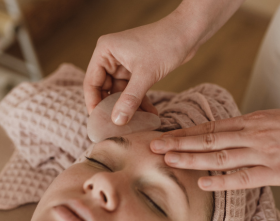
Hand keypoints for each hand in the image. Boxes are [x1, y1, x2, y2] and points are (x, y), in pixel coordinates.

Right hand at [83, 14, 197, 123]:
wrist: (187, 33)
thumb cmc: (164, 44)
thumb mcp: (145, 75)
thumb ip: (130, 99)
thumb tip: (117, 121)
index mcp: (105, 52)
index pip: (92, 83)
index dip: (94, 104)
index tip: (99, 123)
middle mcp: (111, 58)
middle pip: (105, 90)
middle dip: (113, 108)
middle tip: (119, 126)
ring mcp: (124, 65)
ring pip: (121, 93)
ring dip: (130, 108)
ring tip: (139, 123)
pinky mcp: (137, 71)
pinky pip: (133, 91)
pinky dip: (140, 102)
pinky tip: (150, 114)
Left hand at [150, 104, 279, 189]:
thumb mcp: (269, 120)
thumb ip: (245, 129)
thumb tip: (223, 137)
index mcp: (249, 122)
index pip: (209, 128)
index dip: (184, 133)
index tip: (164, 136)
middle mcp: (251, 135)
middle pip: (208, 140)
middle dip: (179, 143)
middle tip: (154, 147)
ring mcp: (262, 153)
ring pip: (220, 156)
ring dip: (193, 159)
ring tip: (169, 161)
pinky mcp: (276, 171)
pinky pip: (244, 176)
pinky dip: (222, 181)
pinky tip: (203, 183)